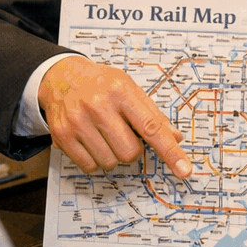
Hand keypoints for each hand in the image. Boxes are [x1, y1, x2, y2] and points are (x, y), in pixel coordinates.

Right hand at [39, 55, 191, 177]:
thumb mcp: (130, 87)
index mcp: (120, 91)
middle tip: (123, 133)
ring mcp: (78, 121)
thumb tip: (175, 137)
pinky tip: (92, 141)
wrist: (62, 77)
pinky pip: (89, 166)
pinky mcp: (62, 136)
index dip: (170, 151)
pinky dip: (95, 160)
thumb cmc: (101, 83)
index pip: (151, 127)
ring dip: (113, 155)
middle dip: (132, 149)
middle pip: (130, 152)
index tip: (183, 169)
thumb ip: (153, 113)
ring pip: (110, 162)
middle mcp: (98, 105)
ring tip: (105, 135)